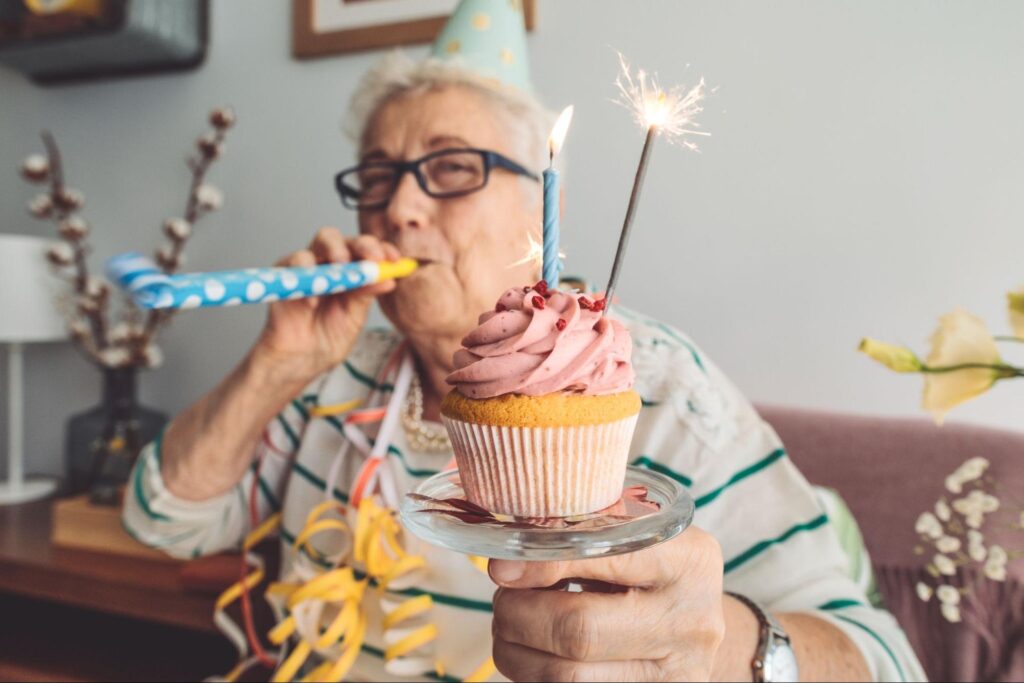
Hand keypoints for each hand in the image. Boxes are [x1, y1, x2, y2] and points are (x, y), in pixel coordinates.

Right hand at [251, 227, 400, 383]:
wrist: (299, 361)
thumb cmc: (326, 338)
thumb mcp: (353, 318)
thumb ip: (366, 295)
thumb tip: (389, 279)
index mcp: (350, 272)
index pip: (367, 251)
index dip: (382, 250)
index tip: (395, 259)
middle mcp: (329, 265)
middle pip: (347, 239)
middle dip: (361, 244)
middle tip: (372, 258)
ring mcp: (307, 268)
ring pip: (319, 242)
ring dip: (335, 249)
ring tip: (341, 265)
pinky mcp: (283, 276)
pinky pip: (294, 266)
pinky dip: (306, 276)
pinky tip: (314, 301)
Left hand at [490, 528, 726, 681]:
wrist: (696, 621)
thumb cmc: (654, 566)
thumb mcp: (637, 534)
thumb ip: (584, 533)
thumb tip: (507, 559)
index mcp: (688, 560)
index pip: (603, 561)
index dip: (542, 565)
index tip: (502, 567)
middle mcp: (690, 622)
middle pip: (578, 631)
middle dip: (519, 613)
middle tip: (504, 597)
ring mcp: (675, 676)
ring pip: (566, 676)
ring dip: (517, 650)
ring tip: (512, 622)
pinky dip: (534, 673)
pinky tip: (535, 649)